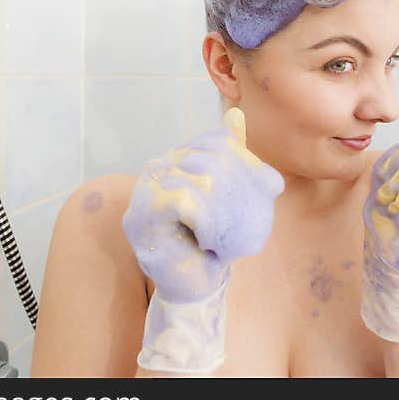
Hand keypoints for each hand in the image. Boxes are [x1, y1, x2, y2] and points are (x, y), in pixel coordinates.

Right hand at [122, 107, 283, 370]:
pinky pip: (185, 200)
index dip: (244, 165)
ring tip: (223, 236)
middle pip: (212, 157)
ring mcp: (145, 190)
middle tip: (242, 222)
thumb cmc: (210, 239)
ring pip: (201, 177)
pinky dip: (207, 223)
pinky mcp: (142, 216)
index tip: (257, 194)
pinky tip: (209, 242)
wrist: (193, 285)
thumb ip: (233, 158)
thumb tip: (235, 115)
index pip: (218, 141)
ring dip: (224, 212)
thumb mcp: (230, 194)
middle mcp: (158, 167)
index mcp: (178, 159)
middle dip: (238, 191)